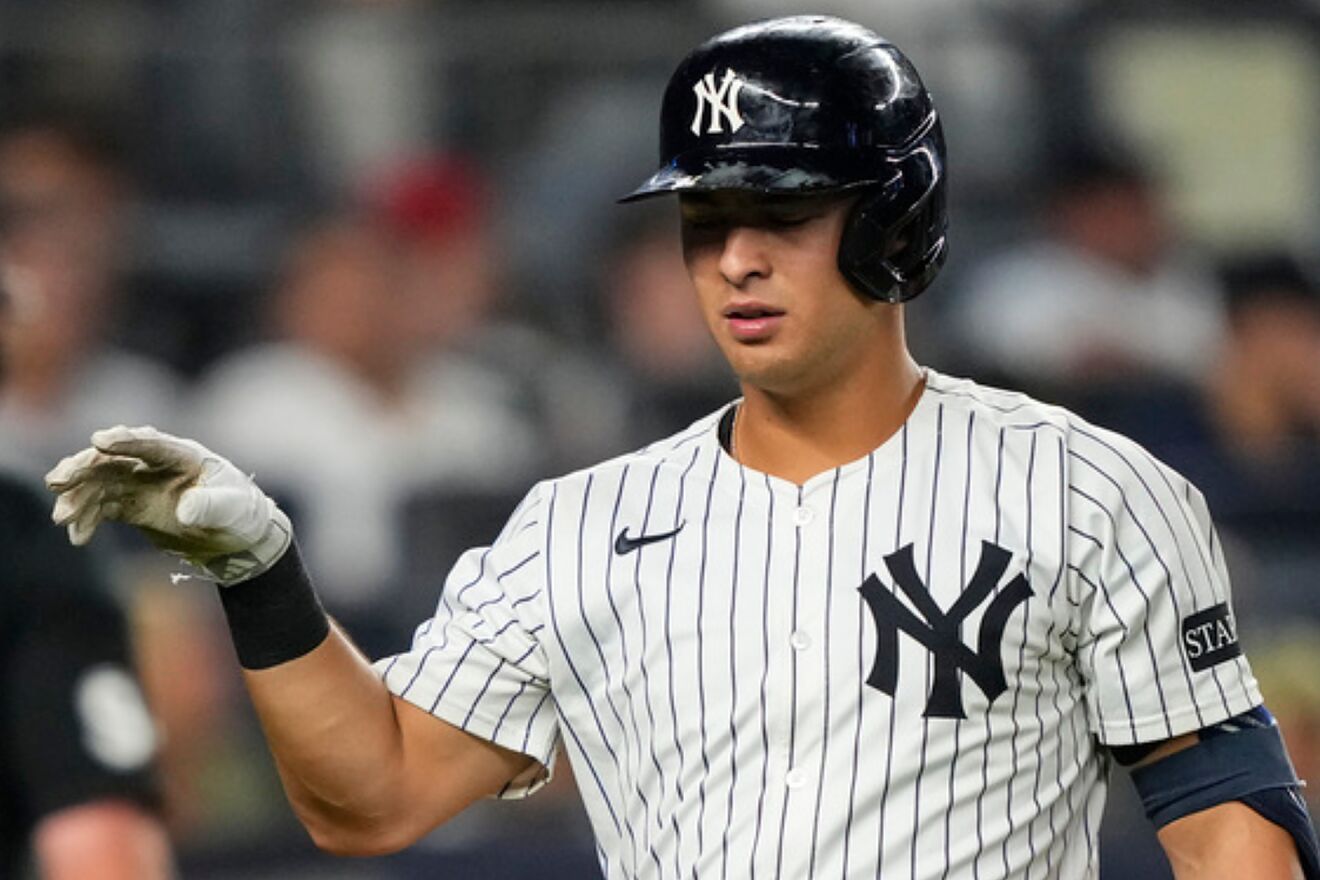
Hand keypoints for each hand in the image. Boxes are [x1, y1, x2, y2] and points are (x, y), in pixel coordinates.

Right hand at [45, 425, 291, 584]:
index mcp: (183, 455)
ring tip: (62, 518)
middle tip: (58, 481)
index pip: (150, 444)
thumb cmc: (240, 512)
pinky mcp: (131, 505)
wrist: (236, 535)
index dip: (125, 441)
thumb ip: (211, 506)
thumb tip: (186, 509)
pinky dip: (87, 519)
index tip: (98, 440)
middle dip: (84, 468)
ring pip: (100, 483)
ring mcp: (141, 483)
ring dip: (78, 497)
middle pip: (113, 460)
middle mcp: (155, 464)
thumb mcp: (232, 509)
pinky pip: (102, 507)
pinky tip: (78, 537)